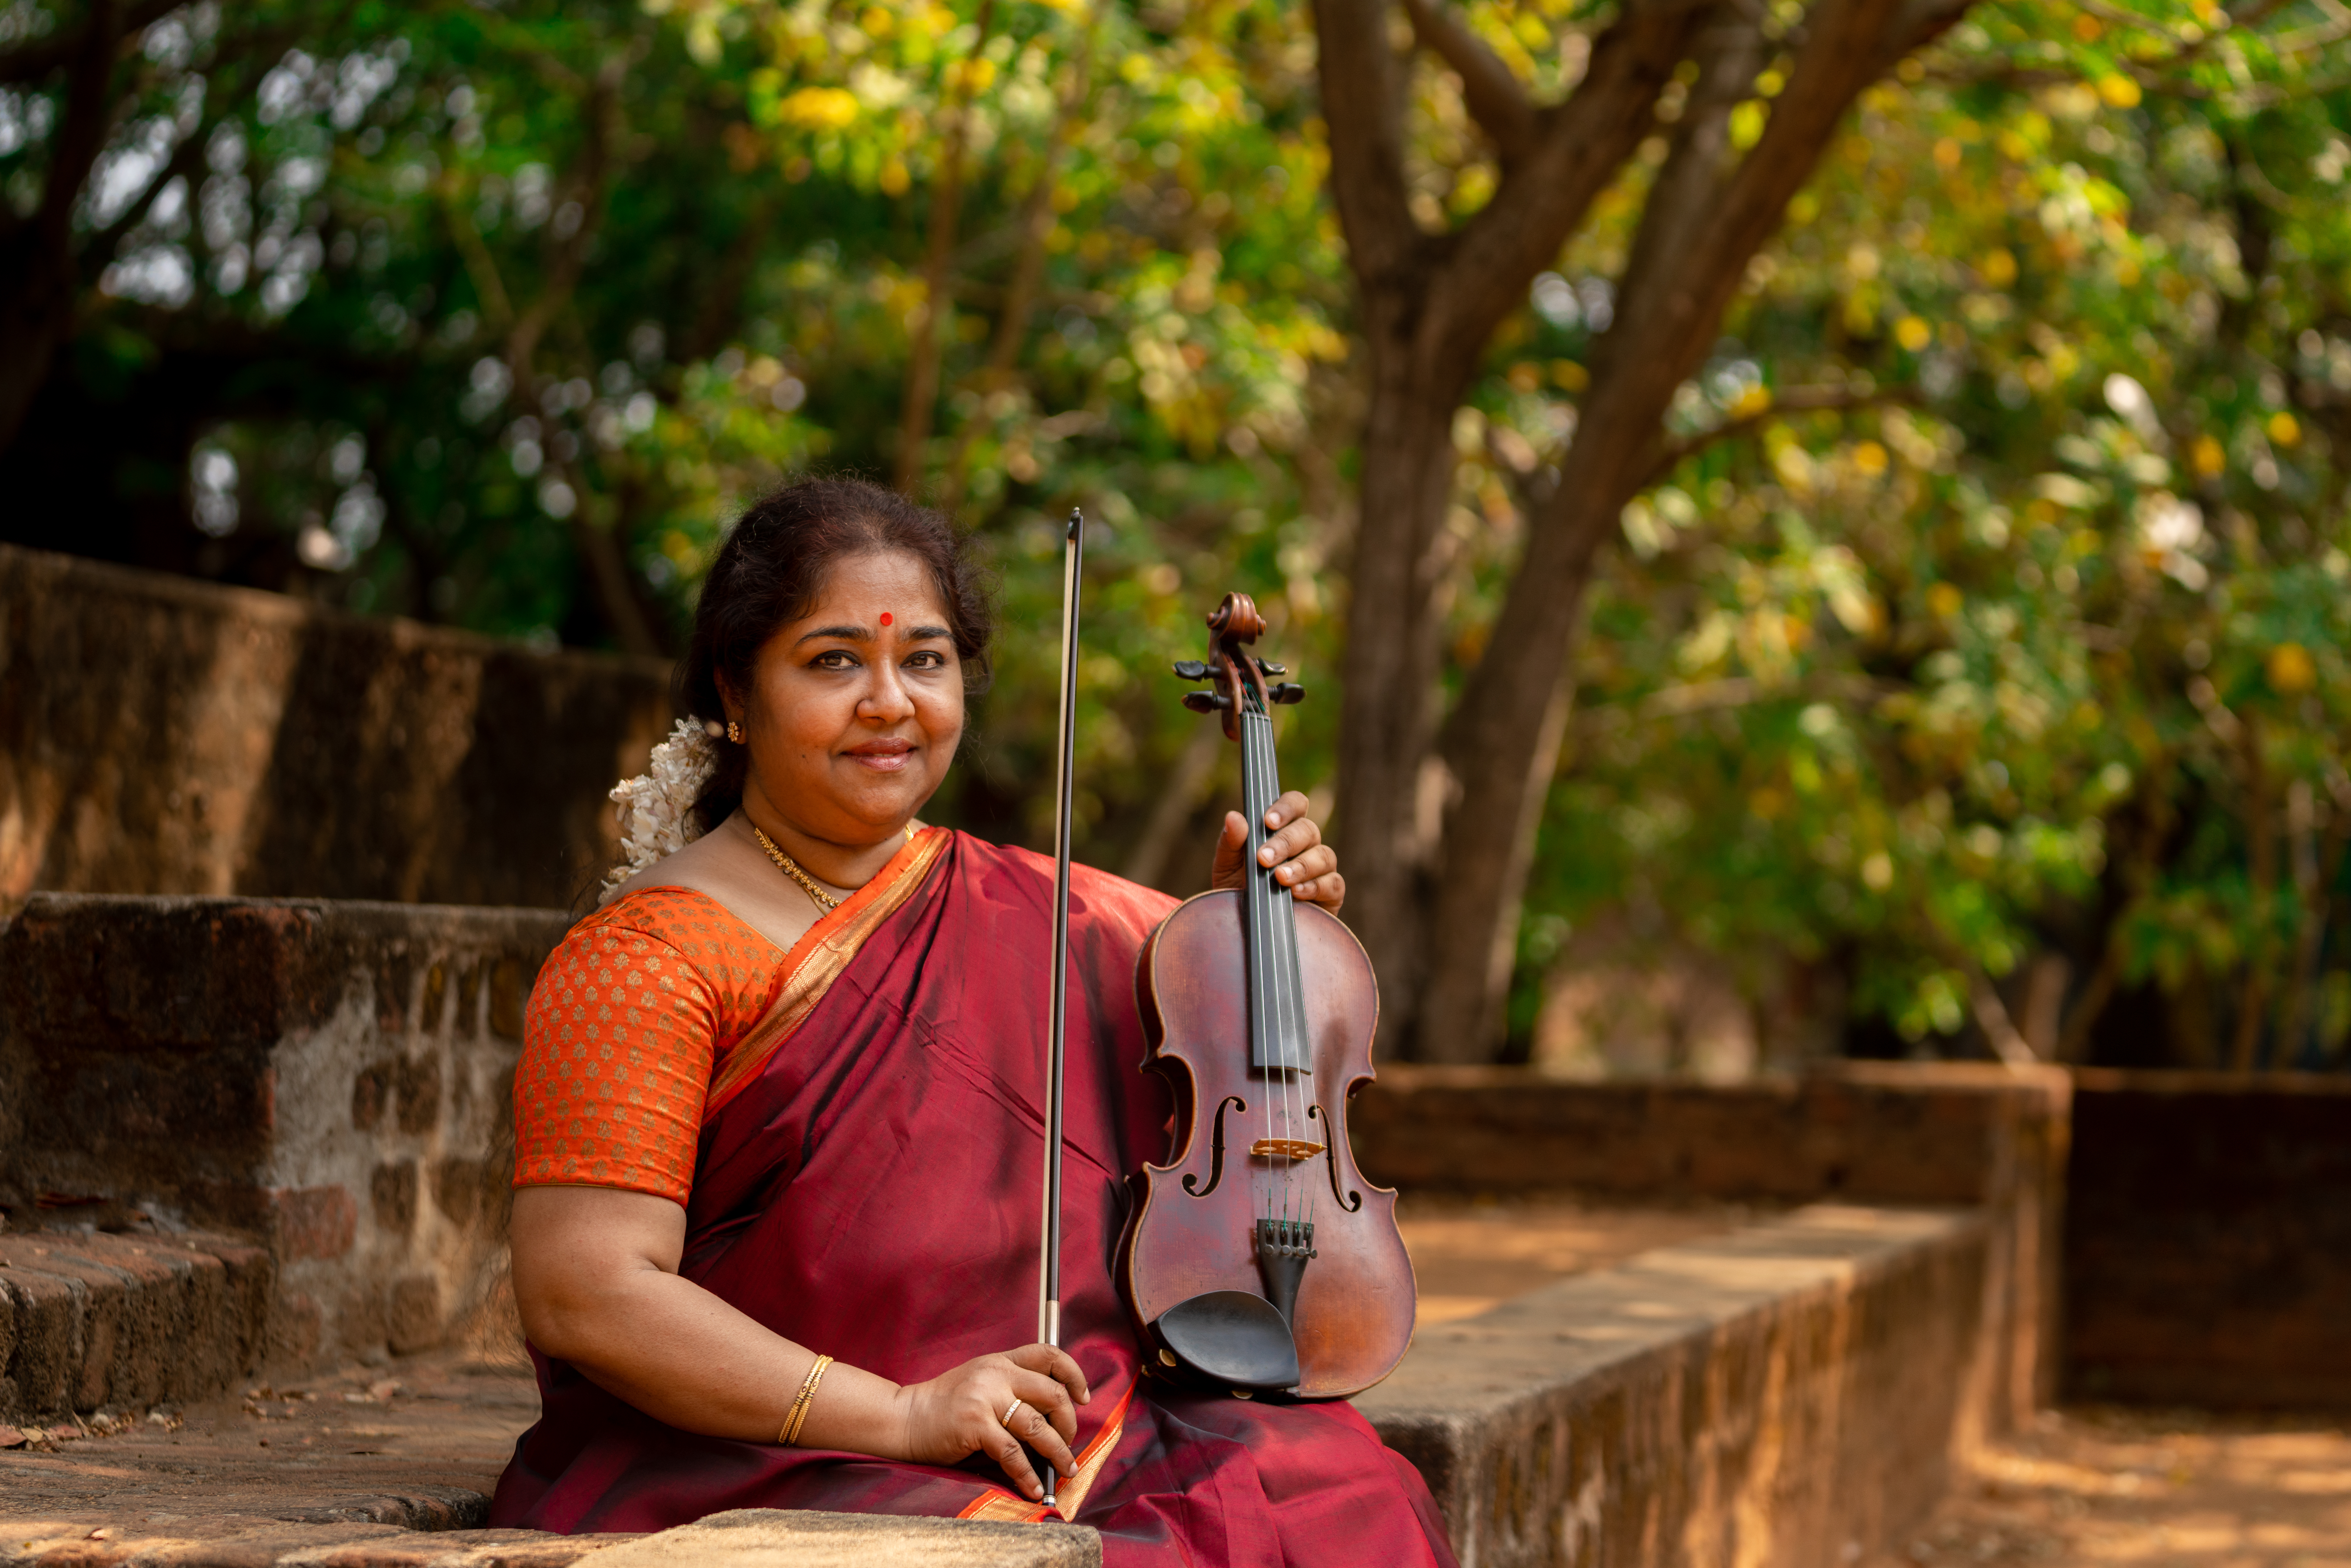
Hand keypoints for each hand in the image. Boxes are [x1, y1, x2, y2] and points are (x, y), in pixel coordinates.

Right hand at [889, 1344, 1091, 1501]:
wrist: (905, 1417)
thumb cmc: (946, 1404)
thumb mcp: (982, 1380)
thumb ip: (1013, 1387)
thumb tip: (1054, 1417)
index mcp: (1001, 1361)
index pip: (1049, 1354)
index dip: (1073, 1375)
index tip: (1083, 1397)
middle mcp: (997, 1375)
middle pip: (1053, 1394)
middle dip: (1069, 1423)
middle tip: (1068, 1443)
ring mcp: (985, 1398)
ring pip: (1038, 1427)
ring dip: (1057, 1452)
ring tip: (1065, 1469)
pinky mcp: (975, 1425)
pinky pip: (1012, 1453)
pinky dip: (1027, 1474)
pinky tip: (1033, 1487)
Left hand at [1210, 789, 1343, 912]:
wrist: (1247, 930)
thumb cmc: (1239, 892)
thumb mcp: (1227, 867)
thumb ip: (1230, 843)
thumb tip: (1233, 817)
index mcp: (1283, 830)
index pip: (1295, 804)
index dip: (1286, 808)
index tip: (1269, 822)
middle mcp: (1305, 845)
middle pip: (1308, 830)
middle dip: (1286, 843)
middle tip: (1264, 859)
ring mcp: (1320, 869)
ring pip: (1323, 855)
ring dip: (1301, 865)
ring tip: (1280, 878)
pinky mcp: (1330, 894)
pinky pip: (1333, 883)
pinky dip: (1315, 886)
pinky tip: (1296, 894)